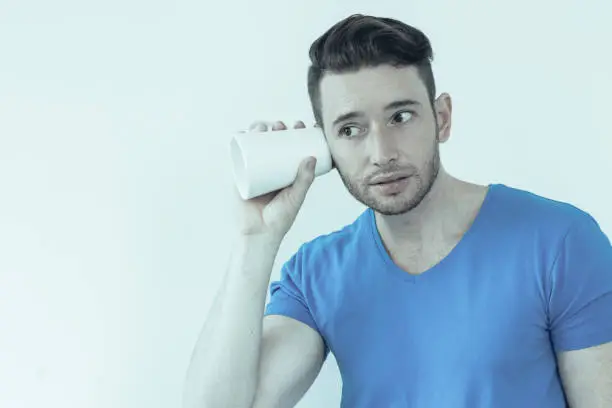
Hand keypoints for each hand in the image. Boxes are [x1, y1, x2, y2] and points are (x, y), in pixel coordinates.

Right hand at [232, 120, 317, 239]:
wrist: (258, 233)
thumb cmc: (280, 218)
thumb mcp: (296, 197)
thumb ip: (304, 180)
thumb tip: (311, 157)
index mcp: (286, 171)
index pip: (292, 147)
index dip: (297, 134)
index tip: (303, 126)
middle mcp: (270, 168)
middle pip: (274, 141)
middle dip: (278, 128)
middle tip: (283, 126)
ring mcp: (254, 170)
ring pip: (256, 144)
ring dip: (259, 129)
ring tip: (265, 127)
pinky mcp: (240, 174)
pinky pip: (238, 155)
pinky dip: (239, 140)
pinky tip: (243, 131)